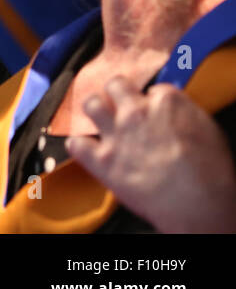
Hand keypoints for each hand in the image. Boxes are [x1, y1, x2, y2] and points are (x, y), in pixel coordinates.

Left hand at [67, 76, 235, 232]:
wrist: (197, 204)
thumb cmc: (211, 172)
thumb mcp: (208, 130)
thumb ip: (184, 114)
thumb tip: (173, 113)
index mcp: (165, 102)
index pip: (152, 88)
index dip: (153, 100)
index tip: (154, 110)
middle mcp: (135, 112)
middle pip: (115, 85)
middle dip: (118, 93)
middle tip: (121, 105)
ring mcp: (115, 135)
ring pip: (91, 105)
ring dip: (96, 111)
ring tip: (101, 120)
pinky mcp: (101, 160)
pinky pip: (75, 143)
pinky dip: (80, 146)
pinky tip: (88, 149)